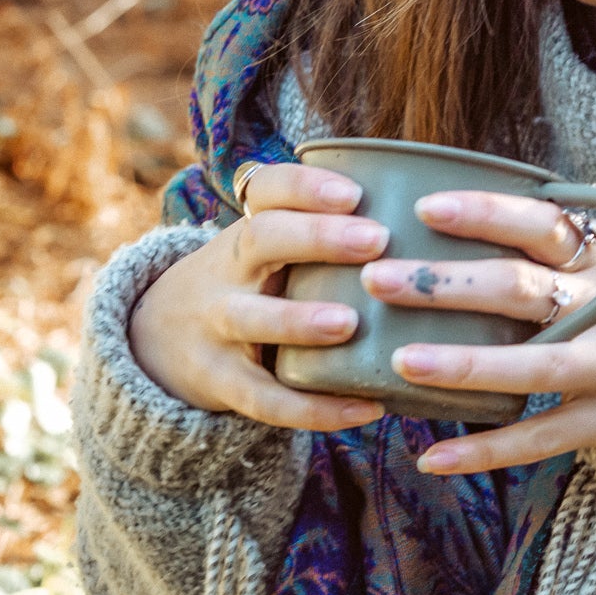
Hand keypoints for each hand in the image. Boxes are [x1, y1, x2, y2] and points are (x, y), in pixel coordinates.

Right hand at [129, 164, 391, 429]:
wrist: (157, 342)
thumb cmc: (250, 286)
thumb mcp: (269, 252)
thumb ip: (327, 236)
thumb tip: (438, 221)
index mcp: (248, 230)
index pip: (268, 191)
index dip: (307, 186)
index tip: (356, 192)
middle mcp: (227, 271)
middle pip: (260, 240)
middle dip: (317, 238)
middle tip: (375, 240)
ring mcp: (218, 327)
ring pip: (251, 318)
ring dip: (299, 320)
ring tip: (349, 323)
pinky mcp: (222, 383)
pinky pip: (266, 399)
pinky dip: (315, 408)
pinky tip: (367, 408)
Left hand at [356, 189, 595, 474]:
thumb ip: (551, 253)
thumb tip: (448, 220)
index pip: (543, 226)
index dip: (487, 214)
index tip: (426, 207)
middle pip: (524, 291)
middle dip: (448, 285)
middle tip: (378, 280)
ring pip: (536, 367)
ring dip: (467, 365)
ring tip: (404, 364)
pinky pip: (541, 439)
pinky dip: (487, 451)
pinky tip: (432, 457)